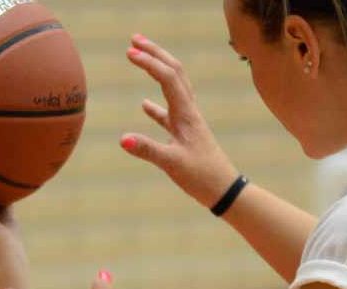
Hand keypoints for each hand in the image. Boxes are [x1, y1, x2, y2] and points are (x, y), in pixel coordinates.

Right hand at [123, 34, 239, 207]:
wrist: (225, 191)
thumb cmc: (203, 177)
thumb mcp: (173, 164)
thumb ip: (147, 150)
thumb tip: (122, 138)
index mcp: (186, 114)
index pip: (167, 78)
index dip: (149, 62)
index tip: (129, 52)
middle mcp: (189, 112)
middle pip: (174, 72)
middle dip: (155, 53)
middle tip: (134, 39)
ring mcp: (187, 123)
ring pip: (173, 87)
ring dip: (157, 70)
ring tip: (140, 58)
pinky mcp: (185, 136)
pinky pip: (169, 113)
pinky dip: (156, 105)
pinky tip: (144, 104)